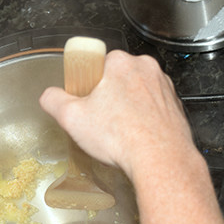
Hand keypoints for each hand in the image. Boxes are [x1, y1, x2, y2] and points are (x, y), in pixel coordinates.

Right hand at [39, 50, 196, 179]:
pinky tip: (135, 136)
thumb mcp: (71, 118)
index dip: (87, 85)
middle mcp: (145, 68)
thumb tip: (49, 96)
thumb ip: (53, 101)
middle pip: (116, 78)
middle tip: (100, 121)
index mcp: (120, 63)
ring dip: (126, 108)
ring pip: (135, 93)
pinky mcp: (175, 106)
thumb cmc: (123, 137)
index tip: (86, 102)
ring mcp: (163, 87)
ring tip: (119, 132)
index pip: (96, 65)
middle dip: (107, 97)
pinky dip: (143, 119)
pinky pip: (152, 108)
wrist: (160, 160)